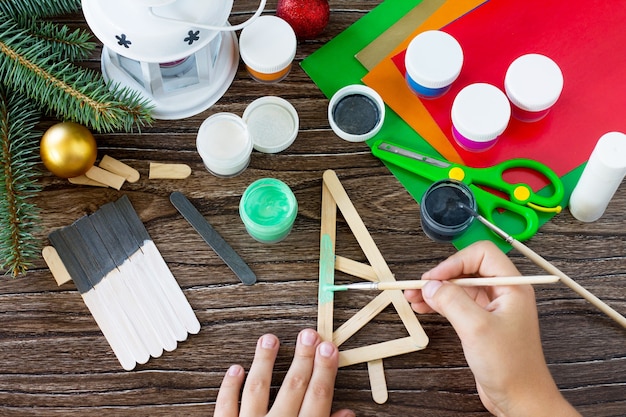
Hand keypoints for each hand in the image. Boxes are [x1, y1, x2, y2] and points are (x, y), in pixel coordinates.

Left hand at [214, 328, 353, 416]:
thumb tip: (346, 414)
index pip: (317, 397)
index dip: (324, 370)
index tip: (328, 348)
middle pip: (292, 387)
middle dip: (302, 358)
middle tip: (308, 334)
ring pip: (257, 388)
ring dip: (265, 361)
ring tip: (270, 339)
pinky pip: (226, 406)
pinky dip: (229, 386)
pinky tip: (236, 368)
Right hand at [404, 241, 579, 416]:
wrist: (520, 399)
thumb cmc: (511, 367)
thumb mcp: (477, 328)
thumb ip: (452, 301)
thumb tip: (431, 286)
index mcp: (512, 287)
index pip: (481, 255)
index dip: (455, 262)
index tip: (434, 278)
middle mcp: (503, 293)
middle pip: (467, 270)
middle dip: (441, 276)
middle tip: (417, 287)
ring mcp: (492, 308)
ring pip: (459, 287)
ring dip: (436, 290)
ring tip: (413, 297)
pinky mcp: (482, 323)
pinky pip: (457, 304)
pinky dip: (439, 304)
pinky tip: (424, 308)